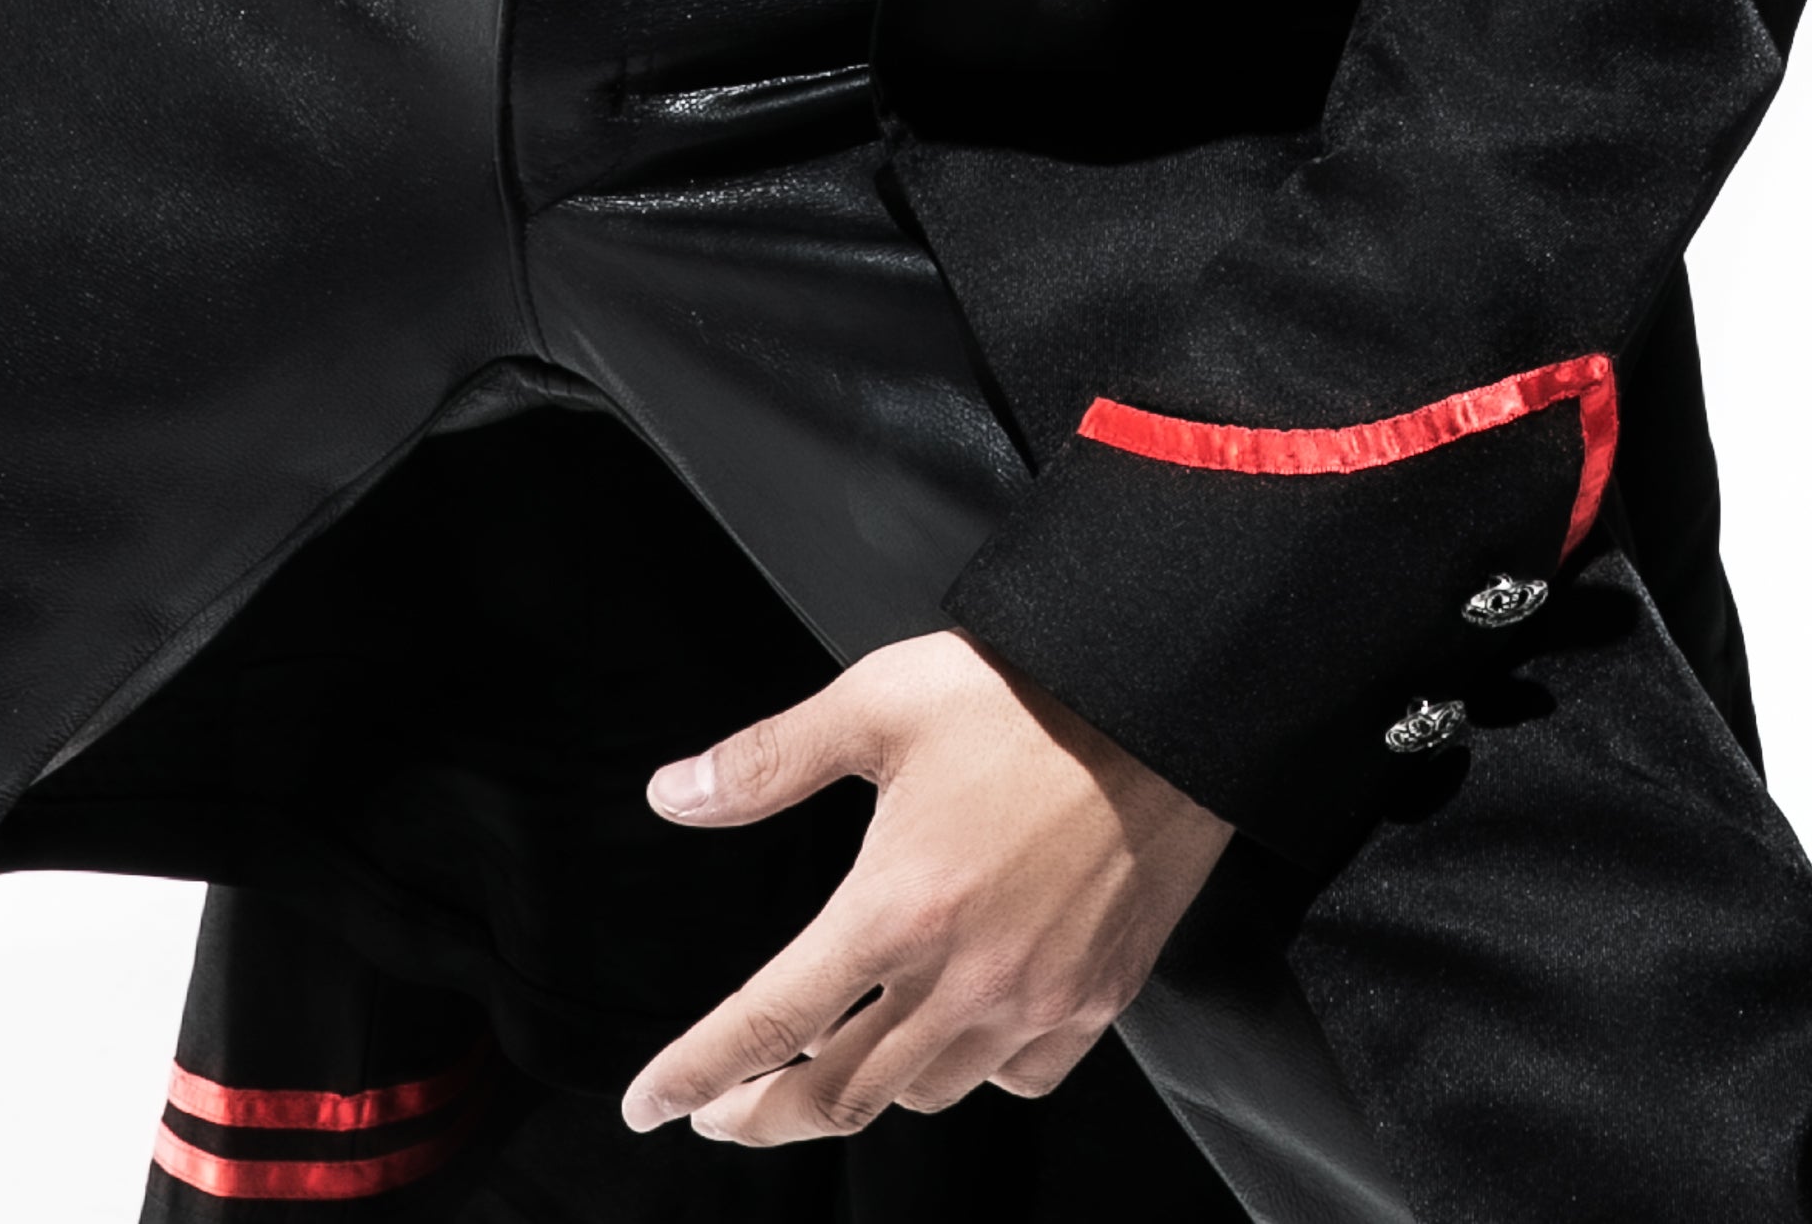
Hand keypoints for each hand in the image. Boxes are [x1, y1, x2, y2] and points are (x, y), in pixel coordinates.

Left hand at [621, 630, 1229, 1147]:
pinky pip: (1011, 1078)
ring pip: (919, 1094)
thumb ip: (767, 761)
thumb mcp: (878, 703)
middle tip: (720, 1114)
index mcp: (895, 908)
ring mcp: (1032, 1002)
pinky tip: (948, 1037)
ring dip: (858, 1091)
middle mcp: (961, 978)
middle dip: (760, 1117)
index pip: (766, 1022)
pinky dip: (965, 1072)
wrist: (1163, 701)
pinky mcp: (1093, 1003)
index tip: (648, 1105)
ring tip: (825, 1062)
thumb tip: (672, 795)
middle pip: (835, 1094)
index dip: (694, 1072)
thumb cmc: (1024, 694)